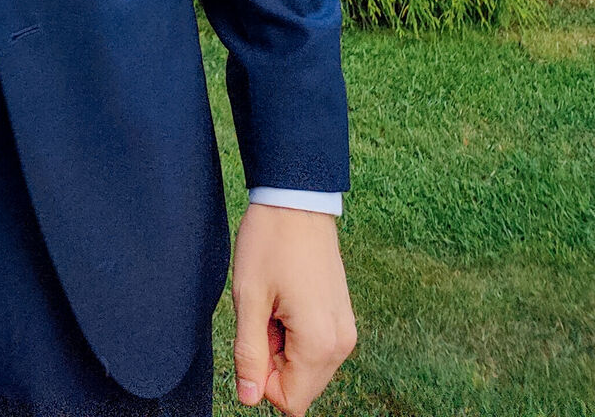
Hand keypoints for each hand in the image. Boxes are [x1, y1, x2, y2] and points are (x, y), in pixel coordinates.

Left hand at [231, 203, 355, 413]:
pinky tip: (286, 299)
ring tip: (275, 303)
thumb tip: (249, 398)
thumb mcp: (249, 297)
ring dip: (284, 347)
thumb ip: (249, 353)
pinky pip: (317, 346)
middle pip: (301, 386)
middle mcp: (341, 344)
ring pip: (308, 367)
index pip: (291, 401)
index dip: (263, 379)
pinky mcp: (342, 316)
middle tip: (264, 314)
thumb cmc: (271, 242)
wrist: (298, 199)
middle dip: (274, 361)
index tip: (254, 336)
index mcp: (319, 343)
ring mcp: (345, 329)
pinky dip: (296, 333)